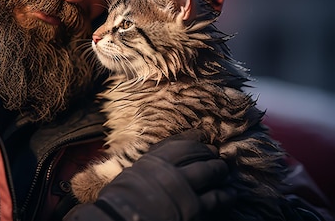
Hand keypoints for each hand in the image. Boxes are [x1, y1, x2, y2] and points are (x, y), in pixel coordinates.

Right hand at [65, 130, 235, 220]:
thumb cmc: (119, 203)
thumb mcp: (131, 177)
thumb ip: (148, 168)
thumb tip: (156, 167)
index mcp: (153, 162)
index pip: (180, 145)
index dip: (194, 141)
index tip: (201, 139)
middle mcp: (171, 172)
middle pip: (199, 157)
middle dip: (210, 156)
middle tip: (217, 157)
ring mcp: (185, 191)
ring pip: (211, 175)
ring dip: (220, 173)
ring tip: (226, 174)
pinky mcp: (195, 210)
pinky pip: (217, 200)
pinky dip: (226, 196)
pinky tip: (231, 194)